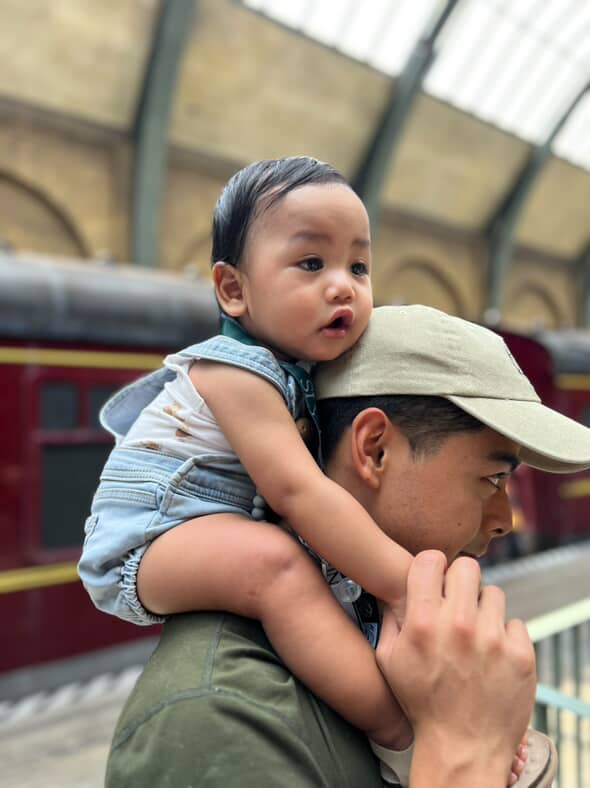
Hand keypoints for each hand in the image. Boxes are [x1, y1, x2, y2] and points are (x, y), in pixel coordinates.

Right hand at [376, 551, 535, 787]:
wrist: (463, 747)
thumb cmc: (423, 704)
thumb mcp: (389, 661)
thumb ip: (390, 619)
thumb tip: (393, 590)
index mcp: (423, 622)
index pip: (431, 560)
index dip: (432, 566)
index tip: (434, 578)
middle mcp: (458, 624)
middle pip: (467, 567)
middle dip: (460, 581)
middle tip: (458, 601)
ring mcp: (493, 639)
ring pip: (493, 593)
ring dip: (484, 609)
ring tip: (476, 633)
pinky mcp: (520, 654)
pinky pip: (515, 623)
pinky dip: (505, 636)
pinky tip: (492, 654)